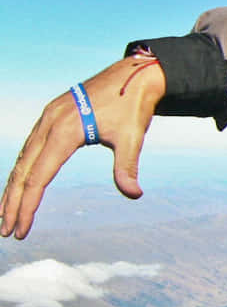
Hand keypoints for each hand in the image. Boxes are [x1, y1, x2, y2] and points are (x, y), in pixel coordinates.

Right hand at [1, 57, 164, 239]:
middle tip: (6, 231)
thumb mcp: (133, 136)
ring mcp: (47, 118)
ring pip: (22, 159)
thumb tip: (134, 194)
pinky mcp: (51, 116)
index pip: (38, 177)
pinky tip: (19, 185)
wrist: (134, 74)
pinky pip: (29, 147)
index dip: (27, 206)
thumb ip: (127, 166)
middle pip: (22, 171)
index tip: (21, 229)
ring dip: (12, 188)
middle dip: (11, 203)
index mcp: (64, 131)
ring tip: (6, 214)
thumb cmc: (133, 105)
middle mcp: (48, 124)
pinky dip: (21, 169)